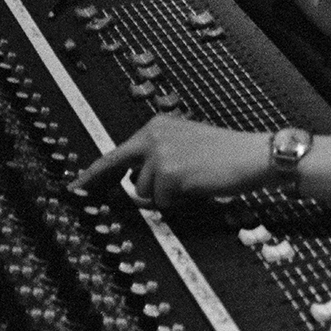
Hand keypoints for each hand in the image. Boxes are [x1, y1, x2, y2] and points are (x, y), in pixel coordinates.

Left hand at [72, 114, 270, 208]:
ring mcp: (160, 155)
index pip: (116, 153)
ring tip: (192, 184)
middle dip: (125, 188)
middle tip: (102, 195)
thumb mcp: (187, 145)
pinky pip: (162, 203)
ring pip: (145, 193)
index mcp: (156, 127)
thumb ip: (159, 157)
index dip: (94, 173)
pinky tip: (198, 188)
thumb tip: (136, 182)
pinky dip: (179, 203)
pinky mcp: (169, 174)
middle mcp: (153, 137)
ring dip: (166, 196)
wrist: (254, 155)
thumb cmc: (228, 154)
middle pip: (126, 175)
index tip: (76, 185)